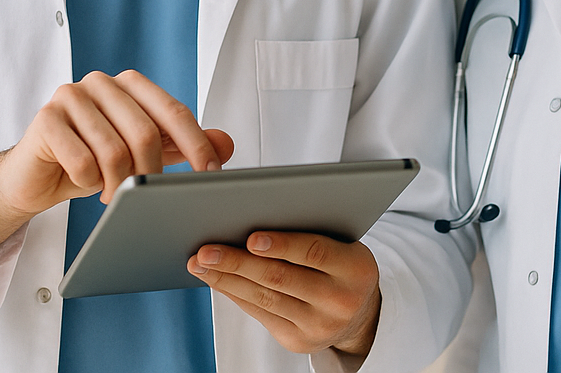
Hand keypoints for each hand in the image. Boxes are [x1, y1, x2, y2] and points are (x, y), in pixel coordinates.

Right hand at [0, 70, 234, 267]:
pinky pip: (82, 159)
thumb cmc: (91, 159)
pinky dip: (88, 181)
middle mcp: (102, 83)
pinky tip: (83, 181)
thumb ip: (181, 144)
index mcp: (131, 85)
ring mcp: (71, 96)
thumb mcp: (142, 153)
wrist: (35, 175)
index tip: (212, 173)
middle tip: (146, 198)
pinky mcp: (46, 118)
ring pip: (114, 150)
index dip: (196, 144)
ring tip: (112, 195)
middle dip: (151, 173)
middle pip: (145, 133)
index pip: (174, 112)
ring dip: (117, 184)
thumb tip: (226, 144)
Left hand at [187, 232, 381, 356]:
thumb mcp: (343, 243)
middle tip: (207, 251)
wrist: (361, 313)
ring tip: (200, 263)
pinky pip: (260, 314)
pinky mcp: (298, 341)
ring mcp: (318, 326)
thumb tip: (255, 218)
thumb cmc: (342, 263)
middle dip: (238, 263)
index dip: (282, 244)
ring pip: (264, 298)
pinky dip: (235, 294)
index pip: (315, 252)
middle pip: (281, 278)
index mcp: (355, 268)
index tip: (251, 237)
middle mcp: (339, 301)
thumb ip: (311, 231)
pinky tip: (217, 279)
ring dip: (226, 280)